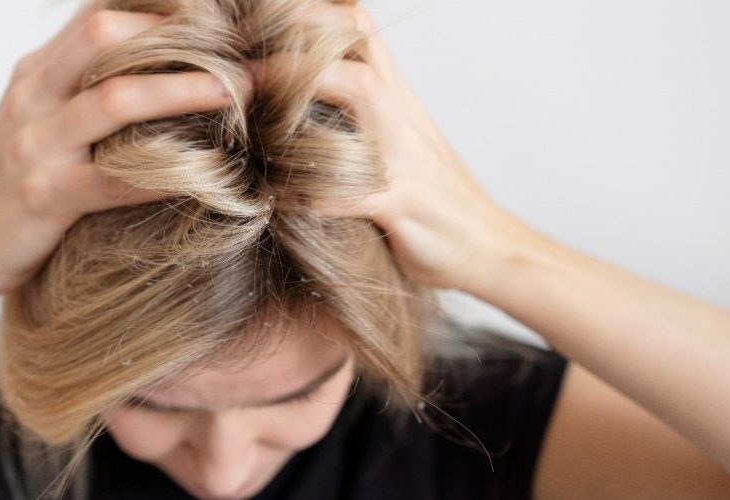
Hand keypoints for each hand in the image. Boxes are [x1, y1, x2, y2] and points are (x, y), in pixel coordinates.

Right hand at [0, 0, 242, 296]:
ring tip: (236, 92)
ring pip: (114, 99)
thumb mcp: (40, 117)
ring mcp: (36, 145)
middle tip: (239, 54)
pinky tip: (212, 172)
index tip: (217, 19)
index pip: (97, 13)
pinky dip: (168, 172)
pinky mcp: (44, 197)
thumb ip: (85, 87)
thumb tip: (156, 65)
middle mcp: (33, 96)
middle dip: (178, 37)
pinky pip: (115, 179)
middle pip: (104, 34)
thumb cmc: (11, 182)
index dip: (158, 8)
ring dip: (183, 90)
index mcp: (37, 71)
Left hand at [249, 3, 539, 291]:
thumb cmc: (430, 200)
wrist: (489, 248)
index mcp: (394, 96)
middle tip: (240, 65)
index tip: (255, 29)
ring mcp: (404, 154)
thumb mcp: (395, 144)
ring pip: (360, 91)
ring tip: (251, 111)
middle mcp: (399, 113)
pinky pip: (352, 189)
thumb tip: (287, 111)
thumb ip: (353, 121)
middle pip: (355, 40)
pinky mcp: (403, 202)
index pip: (356, 25)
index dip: (309, 15)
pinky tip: (276, 200)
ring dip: (301, 92)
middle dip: (296, 39)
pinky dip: (310, 194)